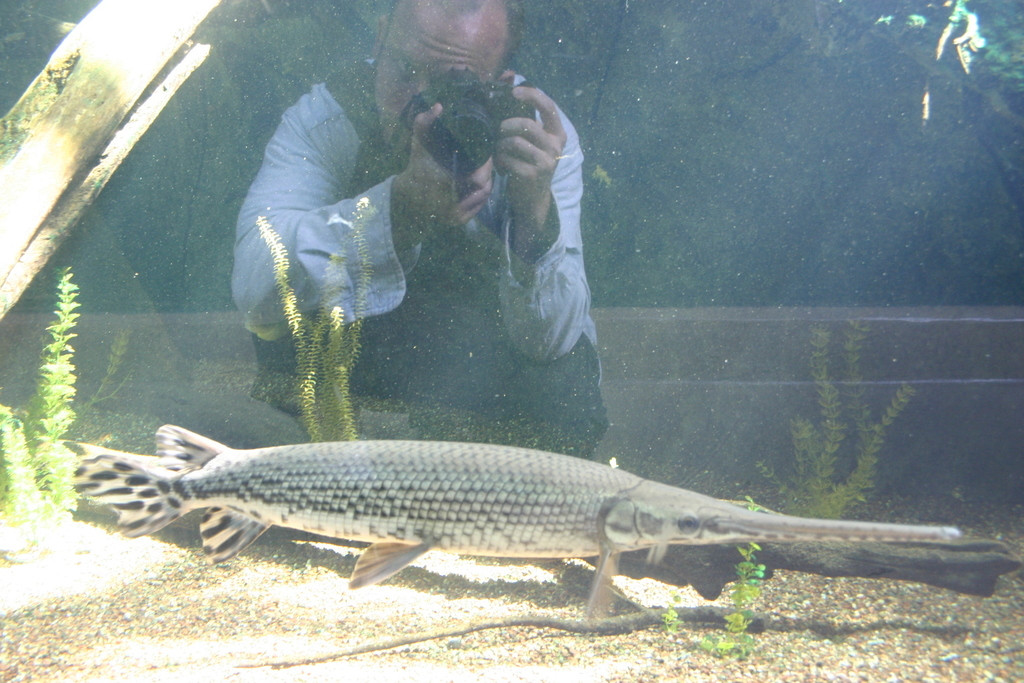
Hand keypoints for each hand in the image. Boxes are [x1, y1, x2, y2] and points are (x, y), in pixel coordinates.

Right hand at [391, 103, 493, 250]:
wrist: (407, 197)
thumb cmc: (416, 168)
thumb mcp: (418, 145)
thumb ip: (424, 123)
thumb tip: (439, 106)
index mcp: (446, 183)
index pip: (479, 176)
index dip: (486, 164)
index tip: (486, 153)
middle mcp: (453, 202)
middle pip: (485, 186)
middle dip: (488, 172)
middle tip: (488, 160)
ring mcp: (456, 214)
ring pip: (483, 197)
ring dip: (487, 182)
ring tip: (486, 170)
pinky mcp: (458, 221)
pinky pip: (478, 207)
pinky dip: (481, 195)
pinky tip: (481, 184)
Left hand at [494, 79, 566, 258]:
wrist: (532, 198)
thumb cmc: (529, 162)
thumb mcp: (533, 139)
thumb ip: (525, 113)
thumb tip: (510, 76)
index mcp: (558, 133)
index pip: (548, 106)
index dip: (531, 95)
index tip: (514, 91)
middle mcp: (556, 146)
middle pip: (526, 124)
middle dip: (505, 125)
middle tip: (496, 130)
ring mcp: (546, 162)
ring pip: (515, 142)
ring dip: (500, 145)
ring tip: (497, 151)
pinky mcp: (534, 175)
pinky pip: (508, 159)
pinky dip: (499, 160)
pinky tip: (500, 165)